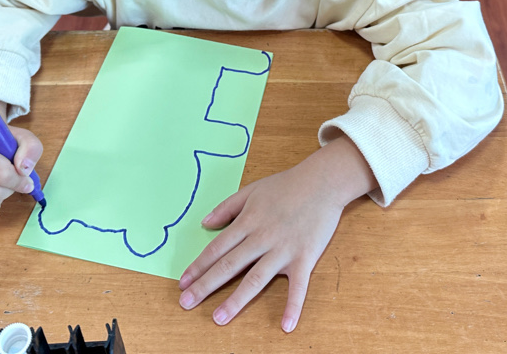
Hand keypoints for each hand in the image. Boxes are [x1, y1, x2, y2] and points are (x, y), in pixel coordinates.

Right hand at [0, 98, 42, 217]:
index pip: (0, 173)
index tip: (27, 181)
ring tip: (2, 187)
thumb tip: (24, 170)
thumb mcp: (23, 138)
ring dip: (0, 200)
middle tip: (13, 183)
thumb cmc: (3, 144)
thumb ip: (30, 149)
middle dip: (9, 190)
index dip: (19, 181)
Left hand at [178, 135, 376, 331]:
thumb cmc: (287, 185)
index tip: (183, 282)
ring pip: (255, 279)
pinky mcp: (305, 258)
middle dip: (205, 286)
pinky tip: (286, 325)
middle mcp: (261, 238)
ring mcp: (283, 250)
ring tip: (219, 318)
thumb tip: (205, 223)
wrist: (323, 182)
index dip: (198, 266)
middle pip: (229, 265)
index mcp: (247, 222)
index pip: (217, 248)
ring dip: (236, 300)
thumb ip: (227, 207)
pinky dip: (293, 306)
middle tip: (186, 304)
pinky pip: (299, 286)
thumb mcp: (251, 190)